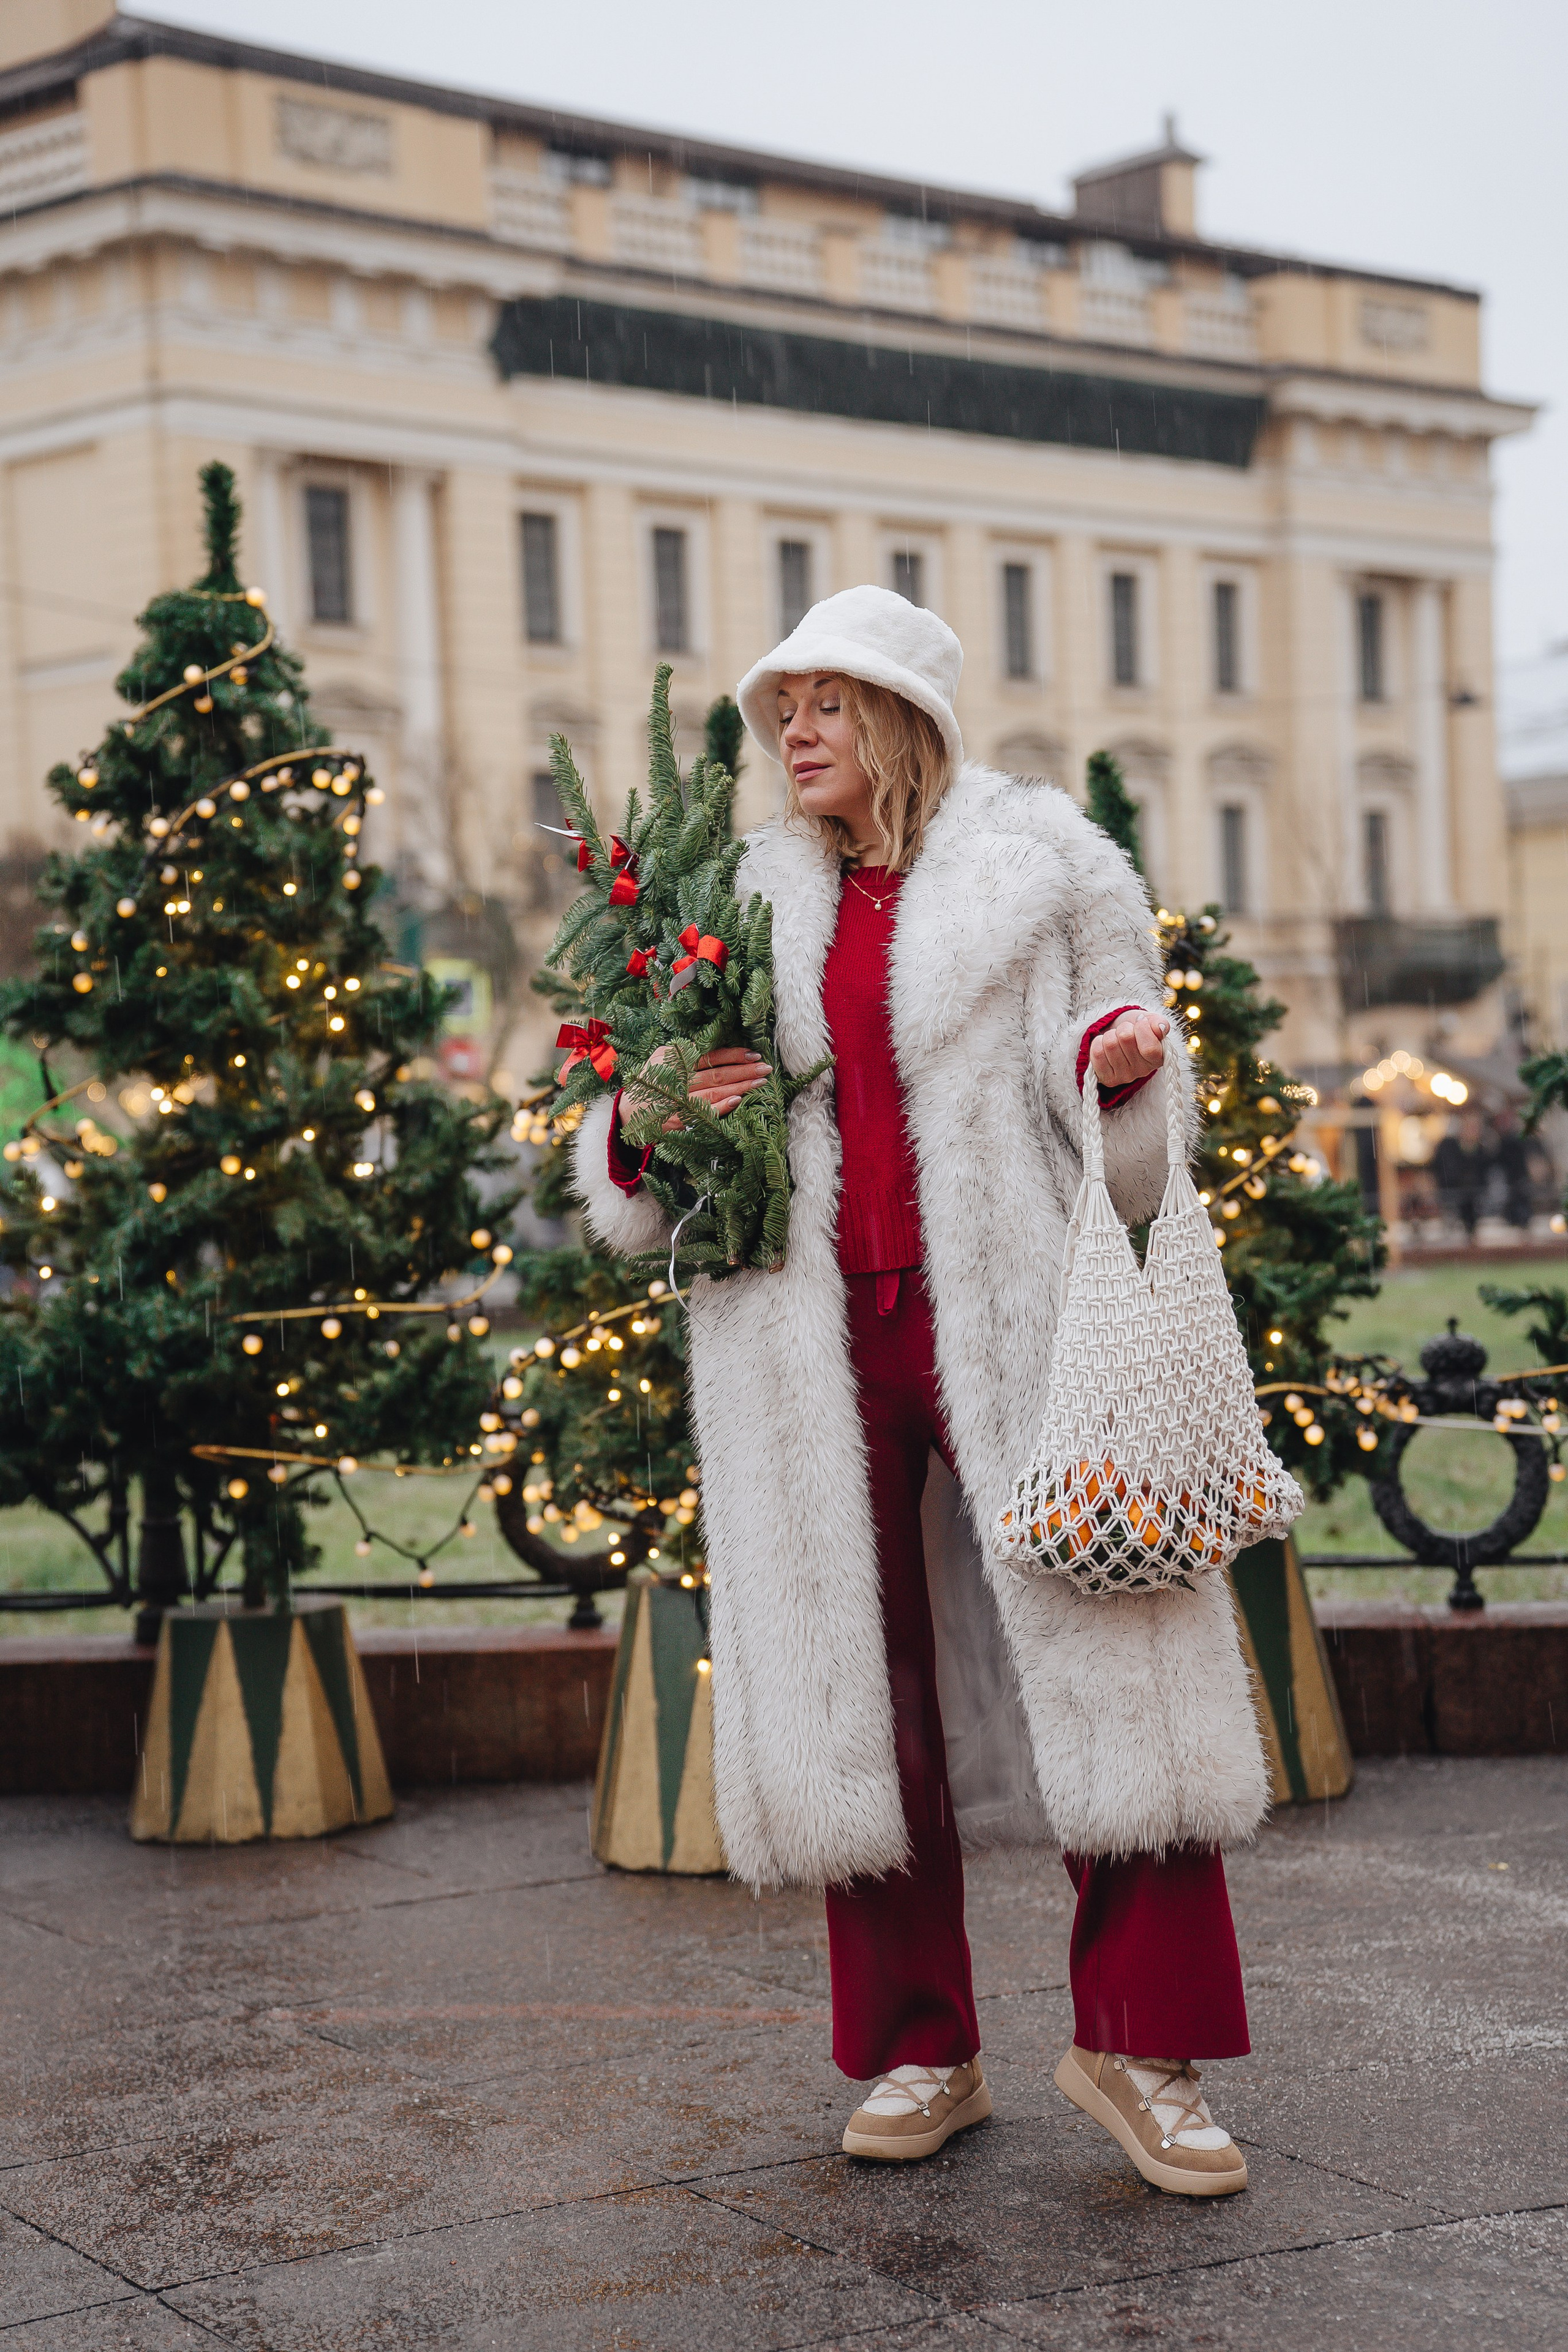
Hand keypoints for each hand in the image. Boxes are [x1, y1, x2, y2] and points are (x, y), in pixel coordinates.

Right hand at [628, 1042, 771, 1128]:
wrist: (628, 1112)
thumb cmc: (650, 1081)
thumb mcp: (661, 1058)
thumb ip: (683, 1051)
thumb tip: (710, 1047)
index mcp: (676, 1061)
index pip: (710, 1056)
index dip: (733, 1055)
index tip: (754, 1055)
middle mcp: (678, 1079)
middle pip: (717, 1074)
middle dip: (744, 1071)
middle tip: (766, 1069)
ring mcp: (678, 1100)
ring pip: (714, 1092)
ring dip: (740, 1087)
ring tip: (760, 1083)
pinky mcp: (679, 1118)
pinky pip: (704, 1112)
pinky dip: (721, 1106)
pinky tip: (737, 1101)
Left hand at [1089, 1010, 1168, 1091]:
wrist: (1119, 1037)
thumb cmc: (1136, 1030)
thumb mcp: (1150, 1022)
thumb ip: (1158, 1024)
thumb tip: (1160, 1027)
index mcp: (1159, 1058)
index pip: (1149, 1048)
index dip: (1142, 1028)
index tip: (1140, 1021)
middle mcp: (1143, 1071)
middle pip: (1125, 1038)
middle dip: (1124, 1027)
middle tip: (1126, 1031)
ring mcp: (1125, 1077)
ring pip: (1110, 1043)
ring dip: (1110, 1034)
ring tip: (1116, 1038)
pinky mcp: (1108, 1079)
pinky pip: (1097, 1053)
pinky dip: (1098, 1043)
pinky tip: (1105, 1047)